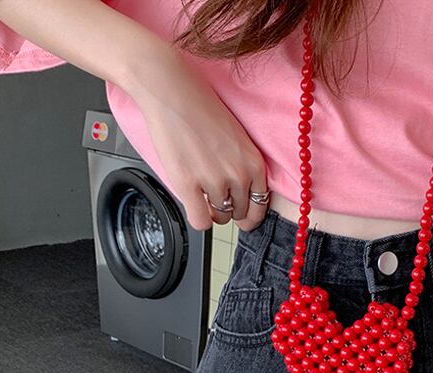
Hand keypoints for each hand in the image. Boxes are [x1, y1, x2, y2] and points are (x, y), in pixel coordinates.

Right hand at [126, 46, 269, 231]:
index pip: (260, 206)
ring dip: (211, 211)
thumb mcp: (237, 138)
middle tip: (215, 197)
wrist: (171, 90)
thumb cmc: (201, 108)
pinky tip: (192, 203)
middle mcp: (239, 175)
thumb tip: (239, 194)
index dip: (250, 214)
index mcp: (254, 163)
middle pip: (239, 213)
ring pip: (220, 217)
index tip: (243, 216)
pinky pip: (200, 222)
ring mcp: (214, 181)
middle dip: (228, 209)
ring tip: (202, 193)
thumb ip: (242, 166)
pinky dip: (197, 217)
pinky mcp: (188, 185)